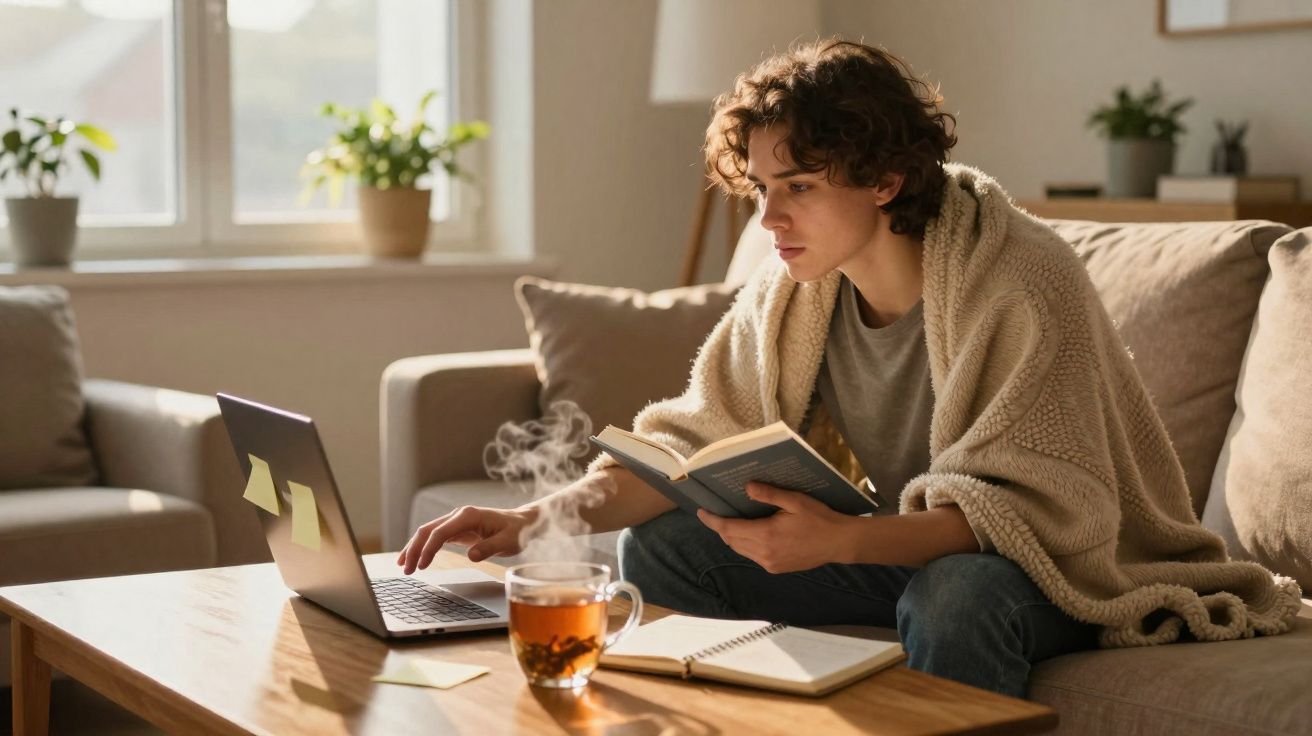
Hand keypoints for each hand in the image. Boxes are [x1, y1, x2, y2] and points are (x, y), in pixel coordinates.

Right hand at [397, 506, 534, 573]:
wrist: (523, 523)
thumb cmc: (517, 532)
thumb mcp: (508, 542)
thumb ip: (489, 548)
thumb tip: (471, 556)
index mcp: (468, 516)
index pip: (441, 532)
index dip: (428, 549)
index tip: (421, 566)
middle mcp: (458, 515)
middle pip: (428, 530)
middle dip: (414, 549)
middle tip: (406, 569)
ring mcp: (456, 521)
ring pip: (427, 533)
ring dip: (414, 548)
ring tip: (403, 566)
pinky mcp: (456, 529)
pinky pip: (434, 537)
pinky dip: (422, 547)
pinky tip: (413, 558)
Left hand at [696, 482, 855, 572]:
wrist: (839, 543)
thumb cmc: (819, 519)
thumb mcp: (794, 501)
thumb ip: (769, 495)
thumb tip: (747, 488)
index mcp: (766, 535)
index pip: (729, 529)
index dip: (713, 521)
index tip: (701, 512)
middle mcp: (764, 553)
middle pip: (731, 541)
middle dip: (721, 528)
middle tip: (716, 513)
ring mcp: (770, 563)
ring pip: (741, 550)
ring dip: (732, 537)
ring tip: (731, 522)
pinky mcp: (776, 568)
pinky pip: (752, 556)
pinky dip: (745, 545)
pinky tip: (751, 534)